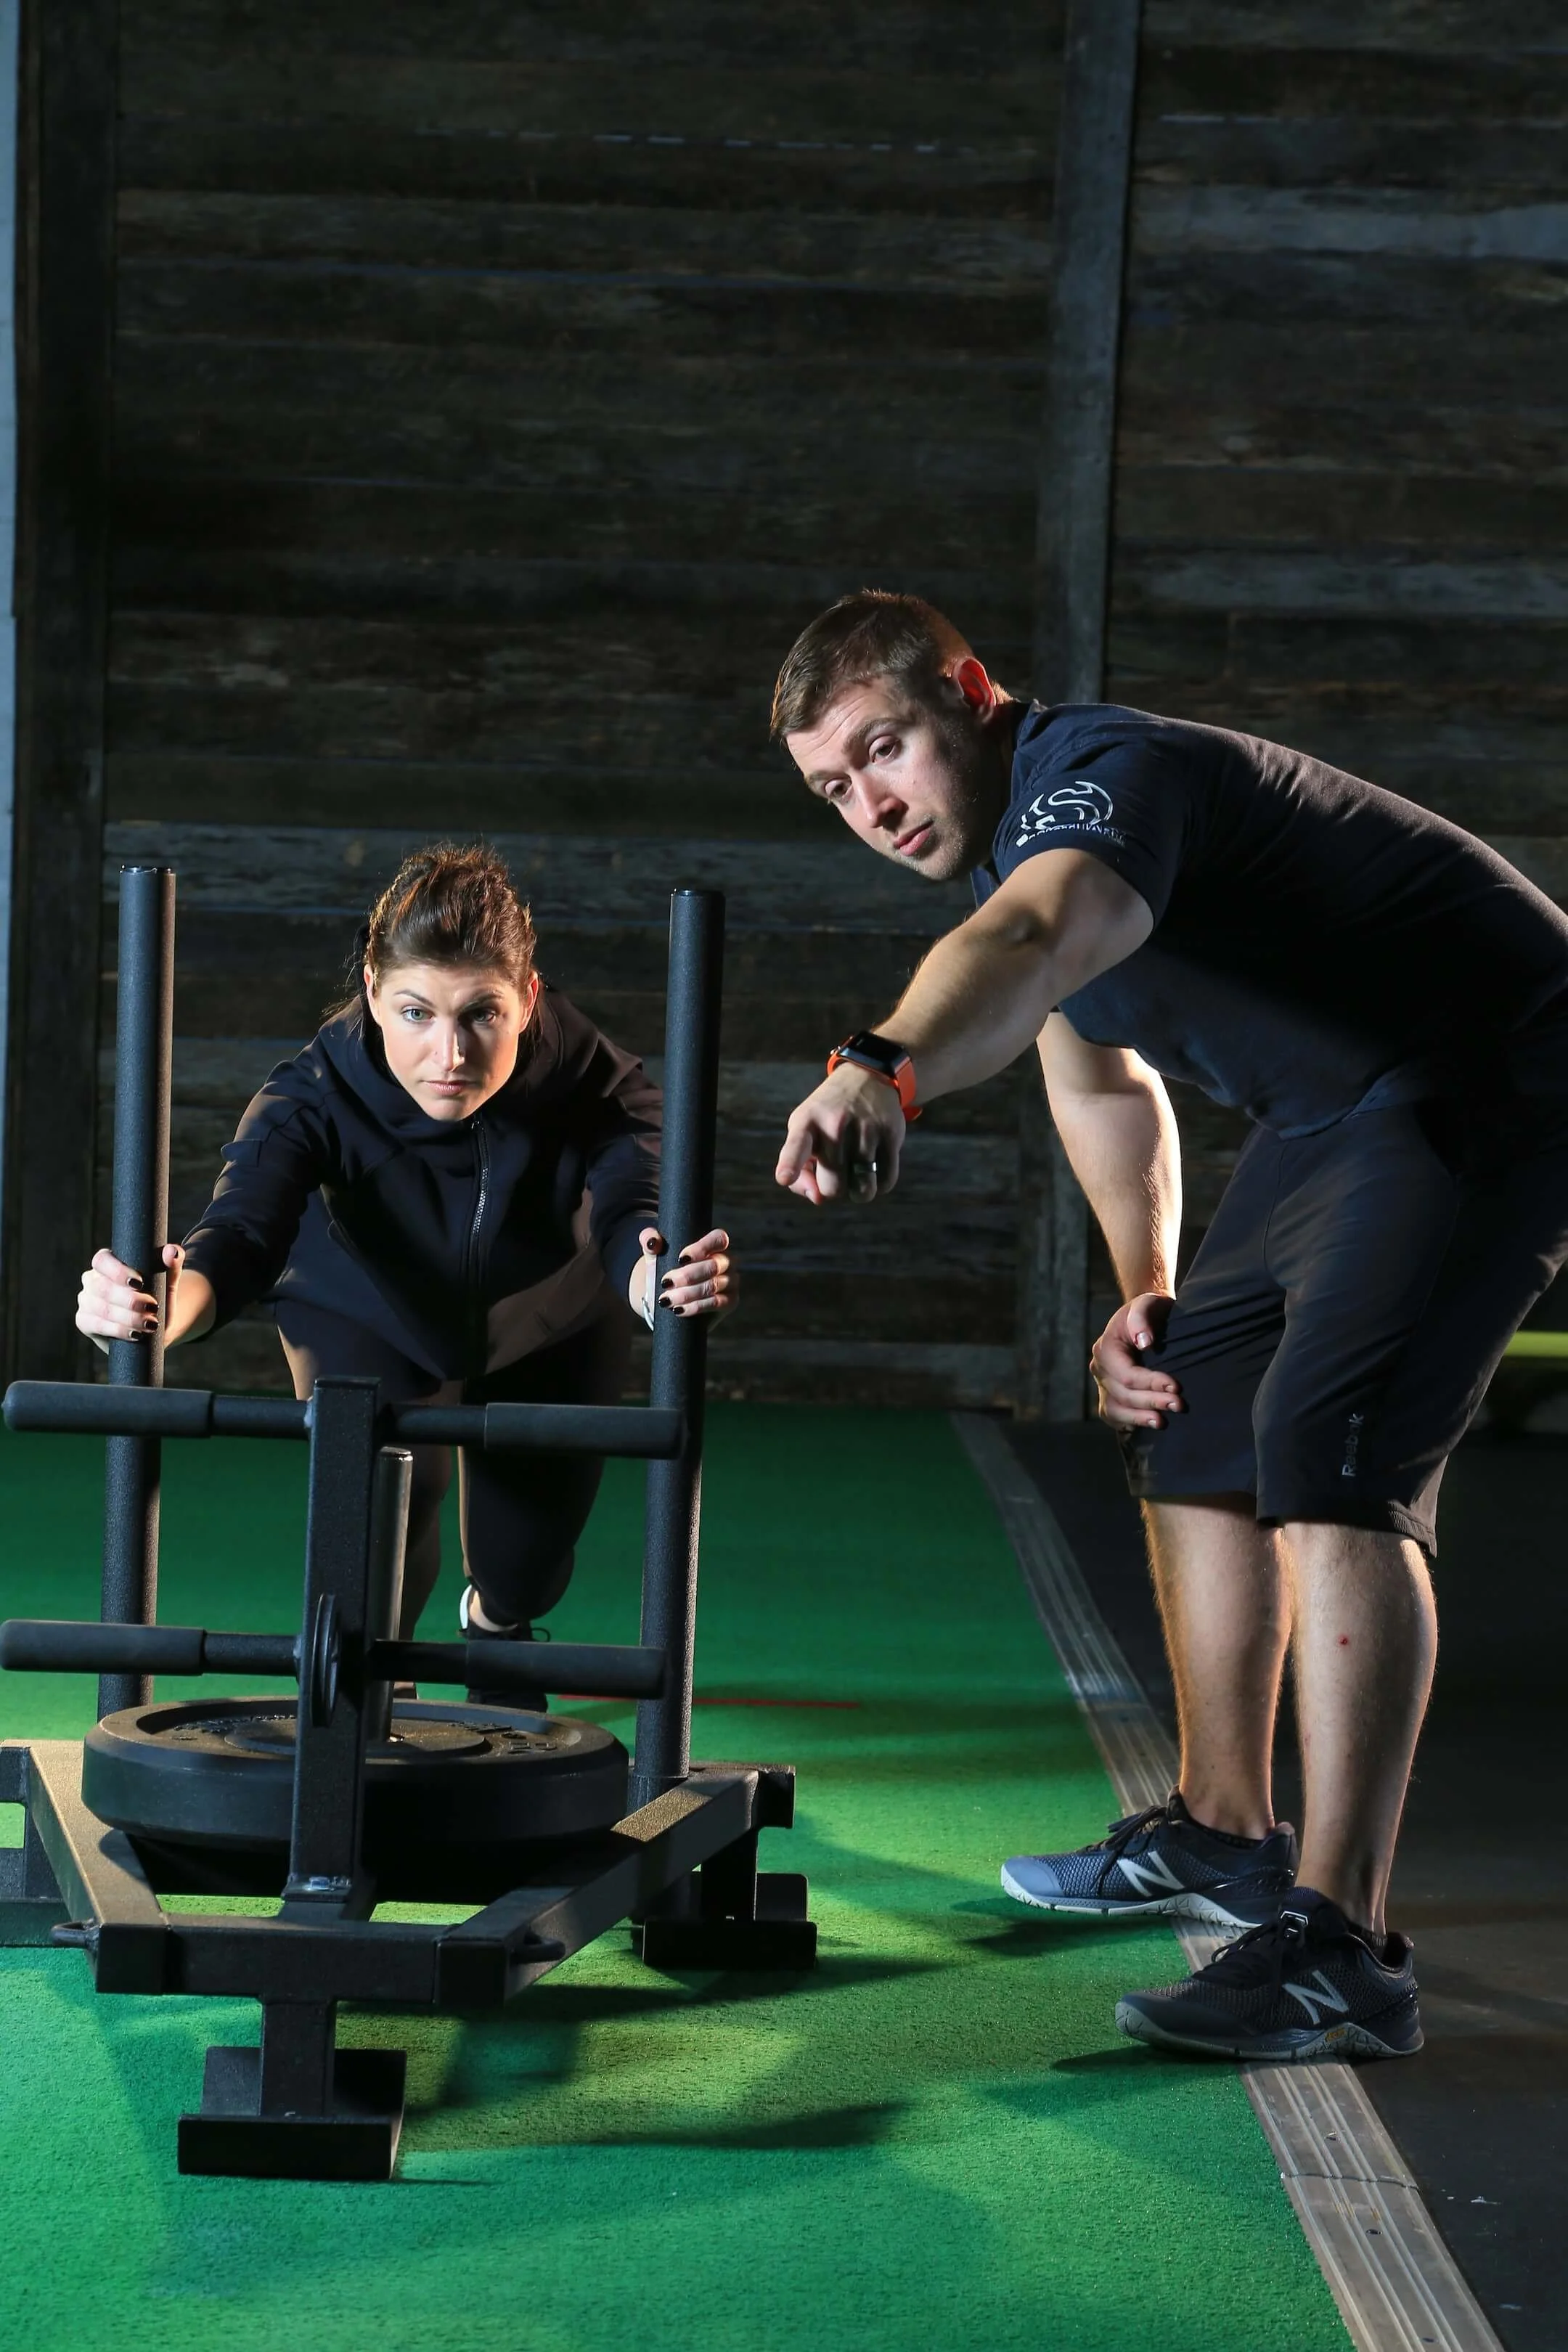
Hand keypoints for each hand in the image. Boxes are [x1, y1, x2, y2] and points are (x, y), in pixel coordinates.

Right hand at [76, 1243, 183, 1353]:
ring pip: (101, 1308)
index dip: (117, 1271)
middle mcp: (92, 1279)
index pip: (102, 1260)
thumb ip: (172, 1265)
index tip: (140, 1283)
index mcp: (108, 1262)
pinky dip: (118, 1330)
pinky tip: (135, 1334)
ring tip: (150, 1324)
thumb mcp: (168, 1281)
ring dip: (128, 1318)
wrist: (153, 1323)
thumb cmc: (158, 1295)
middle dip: (129, 1300)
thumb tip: (171, 1251)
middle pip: (103, 1287)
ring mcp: (86, 1301)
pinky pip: (95, 1325)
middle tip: (152, 1307)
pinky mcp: (85, 1321)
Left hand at [631, 1227, 737, 1320]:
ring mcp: (731, 1281)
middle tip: (666, 1283)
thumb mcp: (653, 1254)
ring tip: (667, 1299)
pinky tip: (679, 1309)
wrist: (665, 1296)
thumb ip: (649, 1239)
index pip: (719, 1238)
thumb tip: (653, 1242)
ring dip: (688, 1293)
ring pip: (713, 1285)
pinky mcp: (730, 1301)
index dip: (703, 1247)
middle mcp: (726, 1261)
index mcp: (713, 1245)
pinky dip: (697, 1307)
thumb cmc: (663, 1270)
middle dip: (688, 1276)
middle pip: (714, 1265)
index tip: (681, 1258)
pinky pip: (718, 1303)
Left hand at [775, 1067, 904, 1204]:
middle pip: (833, 1188)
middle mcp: (835, 1124)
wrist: (867, 1077)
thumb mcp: (804, 1131)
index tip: (785, 1177)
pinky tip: (874, 1167)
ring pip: (862, 1190)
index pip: (797, 1146)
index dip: (791, 1165)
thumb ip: (801, 1170)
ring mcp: (865, 1129)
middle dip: (834, 1188)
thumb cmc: (827, 1117)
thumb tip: (818, 1199)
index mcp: (806, 1122)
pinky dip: (880, 1184)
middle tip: (837, 1168)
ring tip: (856, 1171)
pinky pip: (886, 1182)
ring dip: (859, 1190)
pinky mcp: (891, 1134)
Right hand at [1090, 1292, 1182, 1428]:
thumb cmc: (1149, 1310)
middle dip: (1152, 1401)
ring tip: (1162, 1422)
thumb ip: (1141, 1318)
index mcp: (1105, 1348)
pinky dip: (1128, 1423)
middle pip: (1123, 1394)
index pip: (1126, 1374)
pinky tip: (1147, 1426)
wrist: (1146, 1318)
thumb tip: (1144, 1343)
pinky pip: (1114, 1416)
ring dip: (1140, 1418)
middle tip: (1179, 1405)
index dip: (1150, 1383)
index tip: (1176, 1386)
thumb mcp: (1146, 1304)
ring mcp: (1103, 1385)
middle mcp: (1099, 1369)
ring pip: (1116, 1410)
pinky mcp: (1110, 1396)